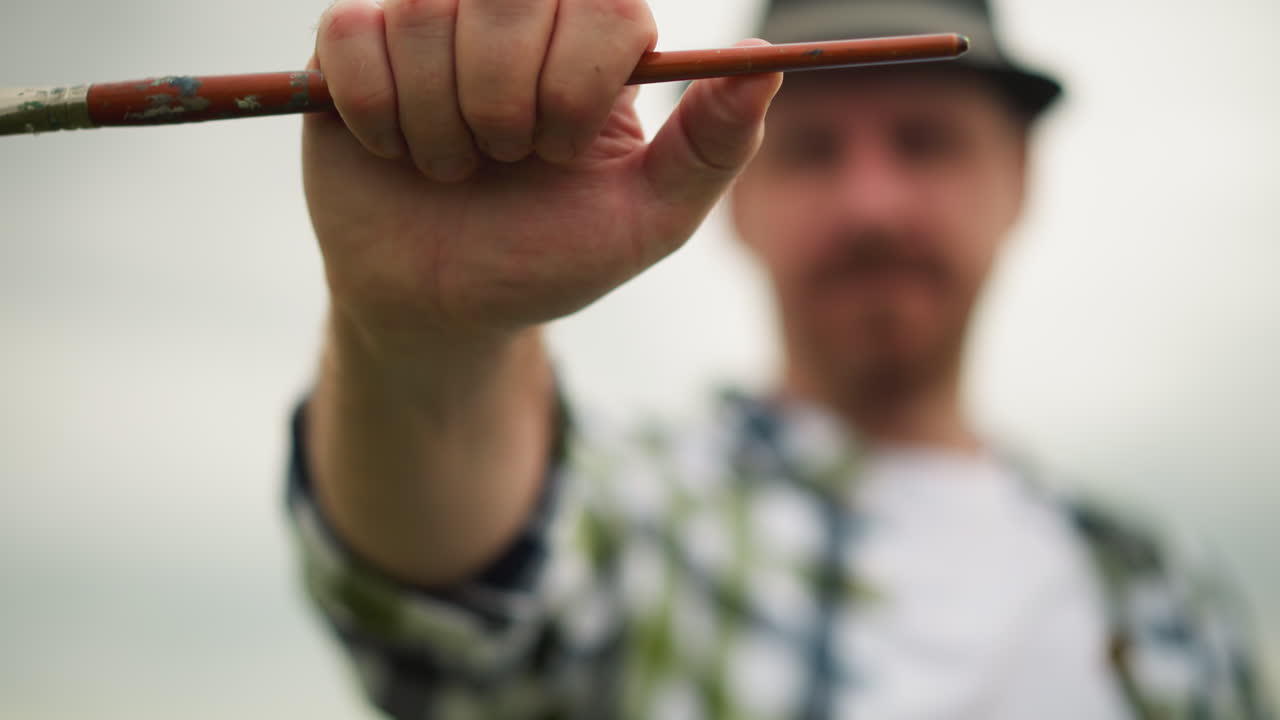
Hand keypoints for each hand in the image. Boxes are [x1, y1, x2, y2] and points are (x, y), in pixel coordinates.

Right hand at [304, 0, 782, 348]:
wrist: (444, 305)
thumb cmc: (547, 256)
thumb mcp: (645, 219)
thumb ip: (712, 146)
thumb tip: (768, 63)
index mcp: (592, 40)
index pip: (602, 4)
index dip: (574, 83)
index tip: (560, 152)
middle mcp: (513, 14)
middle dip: (503, 104)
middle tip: (502, 160)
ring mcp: (429, 22)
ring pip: (424, 12)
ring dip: (438, 120)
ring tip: (451, 167)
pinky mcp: (351, 46)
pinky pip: (351, 34)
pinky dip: (375, 110)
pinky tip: (393, 149)